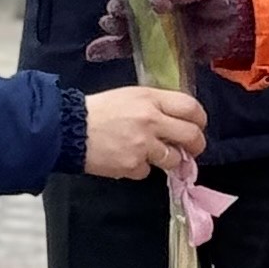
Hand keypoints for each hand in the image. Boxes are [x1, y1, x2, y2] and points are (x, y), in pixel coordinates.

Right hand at [81, 84, 207, 180]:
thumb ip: (155, 105)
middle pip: (191, 136)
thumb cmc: (97, 110)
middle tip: (191, 149)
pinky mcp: (132, 166)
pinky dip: (139, 168)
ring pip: (174, 159)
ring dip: (168, 160)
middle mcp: (151, 121)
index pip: (191, 108)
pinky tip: (126, 159)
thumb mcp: (129, 96)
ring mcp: (143, 145)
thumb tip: (175, 120)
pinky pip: (147, 171)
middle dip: (196, 146)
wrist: (69, 128)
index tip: (197, 126)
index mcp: (151, 99)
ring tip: (154, 155)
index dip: (200, 120)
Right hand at [91, 0, 256, 69]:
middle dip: (117, 7)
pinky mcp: (158, 45)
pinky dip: (111, 50)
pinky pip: (130, 48)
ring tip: (116, 29)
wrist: (246, 20)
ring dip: (113, 28)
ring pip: (122, 25)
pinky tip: (95, 53)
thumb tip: (153, 0)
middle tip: (122, 14)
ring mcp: (154, 23)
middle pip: (122, 2)